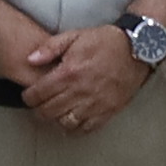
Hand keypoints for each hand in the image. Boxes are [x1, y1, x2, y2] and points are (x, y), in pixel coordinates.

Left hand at [17, 24, 141, 133]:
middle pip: (48, 112)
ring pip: (65, 123)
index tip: (29, 96)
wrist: (137, 49)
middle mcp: (80, 91)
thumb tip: (30, 59)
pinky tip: (72, 121)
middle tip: (39, 106)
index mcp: (69, 73)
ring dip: (56, 120)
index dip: (28, 97)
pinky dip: (75, 128)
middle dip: (38, 110)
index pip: (38, 94)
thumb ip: (50, 48)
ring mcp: (94, 104)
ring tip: (55, 113)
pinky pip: (86, 128)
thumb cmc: (105, 41)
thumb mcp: (75, 36)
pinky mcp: (108, 111)